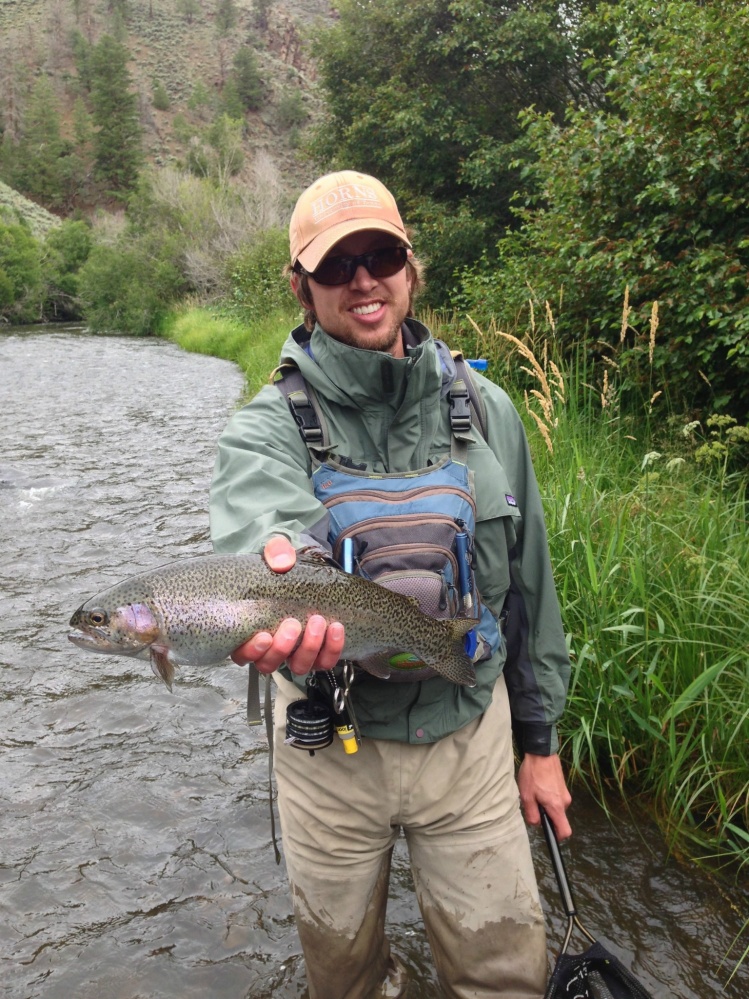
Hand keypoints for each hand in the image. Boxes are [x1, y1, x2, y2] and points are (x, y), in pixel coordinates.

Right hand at [230, 536, 345, 675]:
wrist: (308, 573)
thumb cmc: (283, 566)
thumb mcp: (277, 552)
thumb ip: (276, 552)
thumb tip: (282, 562)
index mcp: (250, 629)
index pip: (241, 654)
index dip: (251, 651)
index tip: (264, 635)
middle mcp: (270, 647)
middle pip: (269, 664)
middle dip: (282, 648)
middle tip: (293, 624)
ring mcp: (294, 653)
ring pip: (298, 667)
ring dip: (308, 648)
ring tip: (317, 621)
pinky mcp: (318, 653)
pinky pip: (324, 661)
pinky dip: (332, 648)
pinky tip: (336, 628)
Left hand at [517, 752, 571, 839]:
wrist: (541, 752)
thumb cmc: (533, 773)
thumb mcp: (527, 796)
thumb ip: (532, 814)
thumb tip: (537, 824)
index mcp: (557, 806)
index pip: (565, 831)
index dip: (557, 836)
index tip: (548, 833)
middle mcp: (565, 801)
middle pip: (558, 818)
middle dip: (546, 816)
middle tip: (533, 804)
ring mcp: (565, 793)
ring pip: (556, 807)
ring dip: (546, 804)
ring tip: (534, 791)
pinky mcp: (563, 785)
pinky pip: (556, 797)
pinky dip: (548, 796)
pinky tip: (538, 785)